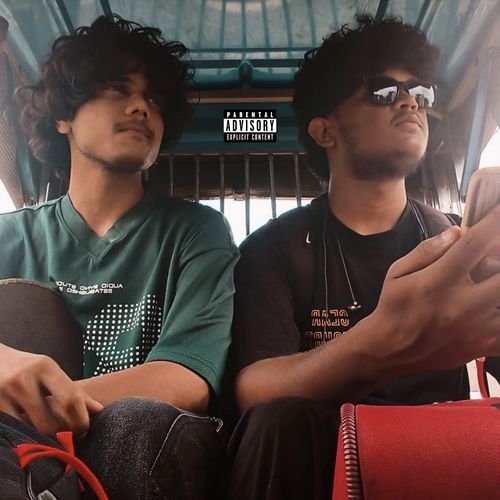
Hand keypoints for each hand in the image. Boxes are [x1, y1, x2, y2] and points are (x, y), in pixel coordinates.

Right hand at [0, 344, 102, 435]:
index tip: (83, 431)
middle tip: (68, 440)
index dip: (80, 421)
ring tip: (50, 438)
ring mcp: (5, 394)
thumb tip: (98, 410)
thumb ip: (72, 390)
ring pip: (30, 431)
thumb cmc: (25, 367)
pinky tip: (30, 433)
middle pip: (50, 421)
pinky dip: (25, 436)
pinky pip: (14, 431)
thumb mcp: (49, 371)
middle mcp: (24, 379)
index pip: (70, 399)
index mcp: (45, 366)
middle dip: (62, 436)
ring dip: (44, 440)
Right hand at [373, 205, 499, 372]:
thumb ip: (427, 251)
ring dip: (499, 286)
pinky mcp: (483, 346)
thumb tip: (457, 232)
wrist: (391, 350)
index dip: (495, 222)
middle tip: (490, 256)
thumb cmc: (394, 307)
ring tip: (487, 282)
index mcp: (437, 282)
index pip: (474, 244)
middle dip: (499, 258)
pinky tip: (490, 305)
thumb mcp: (397, 272)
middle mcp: (461, 304)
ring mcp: (476, 328)